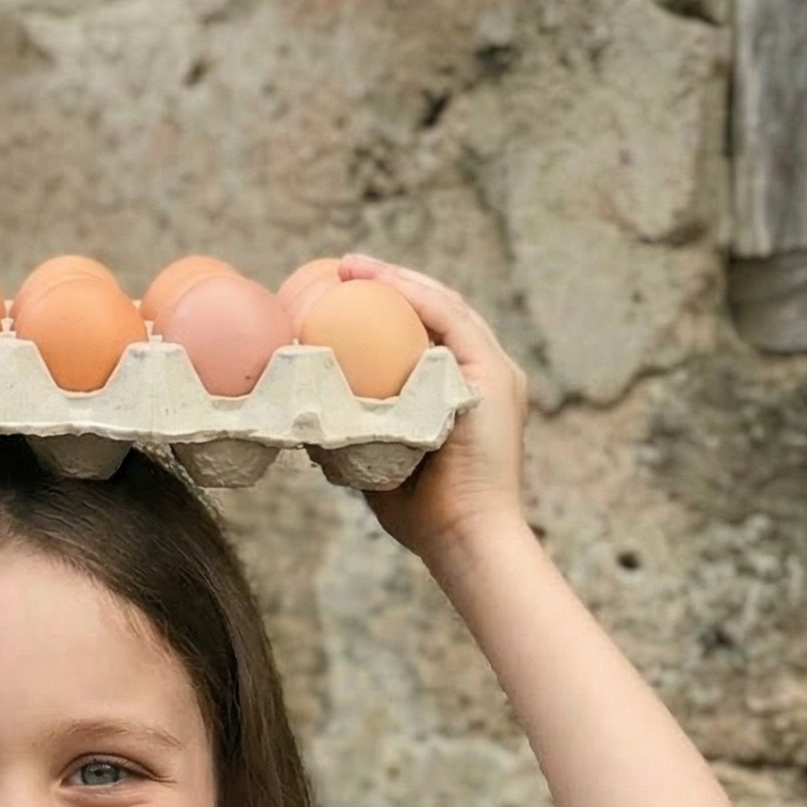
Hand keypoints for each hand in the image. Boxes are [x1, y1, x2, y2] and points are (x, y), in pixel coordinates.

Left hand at [336, 254, 529, 569]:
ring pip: (445, 307)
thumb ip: (358, 438)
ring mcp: (495, 373)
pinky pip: (451, 321)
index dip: (389, 308)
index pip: (428, 335)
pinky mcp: (496, 377)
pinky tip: (381, 284)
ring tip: (352, 269)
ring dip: (397, 281)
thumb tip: (310, 423)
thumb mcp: (381, 464)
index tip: (342, 293)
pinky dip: (416, 298)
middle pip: (437, 312)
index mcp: (464, 392)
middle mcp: (484, 375)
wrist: (465, 538)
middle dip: (390, 284)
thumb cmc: (424, 516)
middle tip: (342, 271)